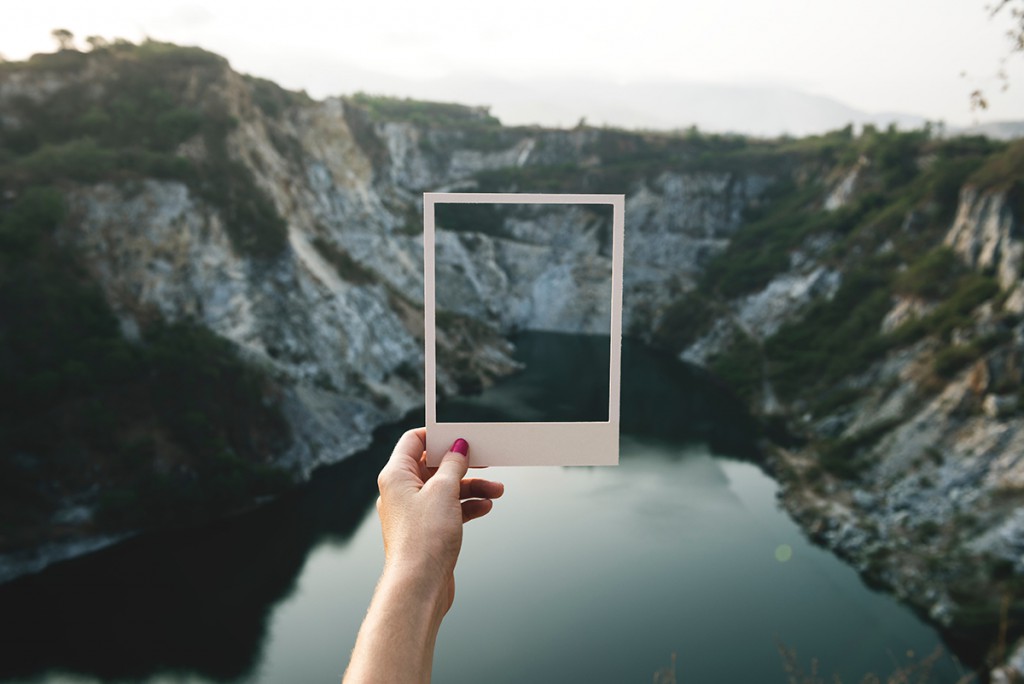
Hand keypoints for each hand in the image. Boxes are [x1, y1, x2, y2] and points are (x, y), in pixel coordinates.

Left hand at [375, 429, 503, 612]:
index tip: (461, 436)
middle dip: (463, 465)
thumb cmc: (424, 540)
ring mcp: (414, 513)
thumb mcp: (444, 491)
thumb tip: (458, 447)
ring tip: (497, 491)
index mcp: (396, 476)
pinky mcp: (426, 531)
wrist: (419, 588)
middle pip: (433, 466)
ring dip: (471, 487)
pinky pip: (448, 509)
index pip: (413, 441)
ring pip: (445, 489)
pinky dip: (467, 506)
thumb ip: (453, 465)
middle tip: (485, 460)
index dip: (438, 436)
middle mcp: (401, 492)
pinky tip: (485, 507)